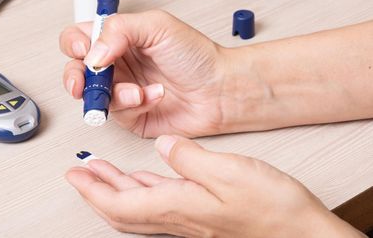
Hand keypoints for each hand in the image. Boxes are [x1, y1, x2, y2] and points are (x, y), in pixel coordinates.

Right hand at [60, 10, 228, 137]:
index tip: (82, 49)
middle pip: (76, 70)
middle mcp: (116, 64)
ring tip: (136, 91)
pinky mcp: (130, 114)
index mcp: (118, 38)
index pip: (80, 38)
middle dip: (75, 78)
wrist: (220, 89)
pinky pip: (116, 113)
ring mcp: (121, 90)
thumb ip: (119, 30)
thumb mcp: (157, 26)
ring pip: (93, 96)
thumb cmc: (196, 55)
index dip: (74, 44)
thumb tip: (92, 53)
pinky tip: (153, 96)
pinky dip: (133, 105)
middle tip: (83, 83)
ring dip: (112, 94)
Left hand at [66, 135, 363, 237]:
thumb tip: (164, 144)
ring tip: (100, 171)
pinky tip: (142, 177)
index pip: (117, 202)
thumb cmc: (271, 211)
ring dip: (113, 188)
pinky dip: (139, 188)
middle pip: (120, 208)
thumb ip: (189, 158)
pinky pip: (156, 201)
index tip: (73, 175)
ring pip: (136, 205)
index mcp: (176, 206)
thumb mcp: (229, 173)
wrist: (301, 234)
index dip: (91, 188)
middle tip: (78, 173)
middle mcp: (176, 216)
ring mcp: (188, 218)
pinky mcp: (200, 214)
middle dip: (95, 190)